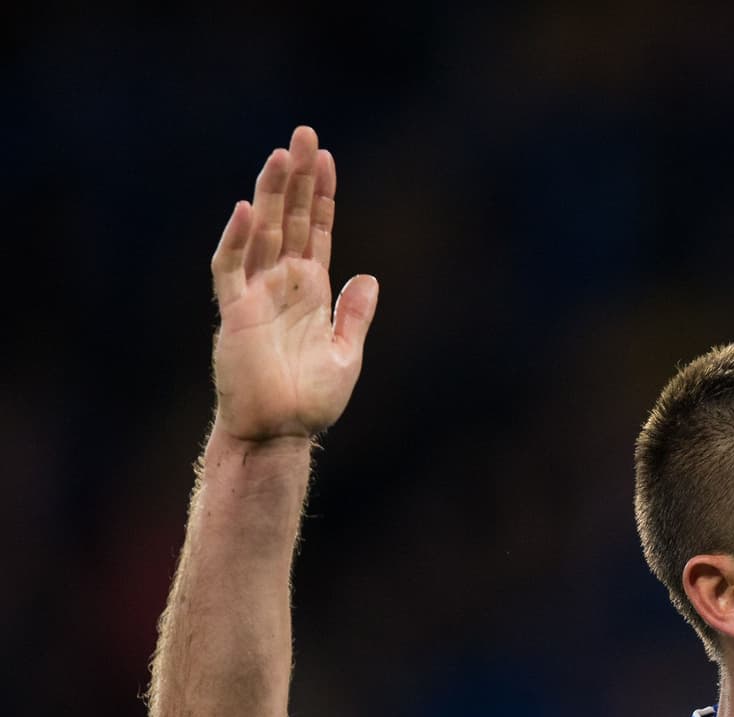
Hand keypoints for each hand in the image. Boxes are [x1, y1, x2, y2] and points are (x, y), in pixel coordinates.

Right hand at [210, 126, 377, 441]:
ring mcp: (257, 295)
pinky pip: (231, 269)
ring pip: (262, 232)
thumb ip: (354, 315)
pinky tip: (247, 210)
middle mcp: (282, 284)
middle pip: (289, 219)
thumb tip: (368, 278)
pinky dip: (237, 241)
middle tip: (304, 134)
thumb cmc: (310, 400)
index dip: (321, 196)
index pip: (315, 231)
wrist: (281, 433)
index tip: (328, 159)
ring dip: (270, 194)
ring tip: (281, 154)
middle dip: (297, 178)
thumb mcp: (346, 353)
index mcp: (310, 291)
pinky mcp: (236, 314)